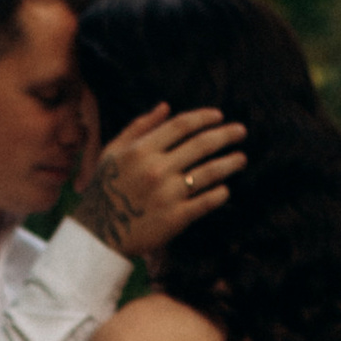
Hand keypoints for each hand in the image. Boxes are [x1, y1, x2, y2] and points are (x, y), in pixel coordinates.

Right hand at [71, 100, 243, 258]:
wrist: (98, 234)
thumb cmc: (105, 189)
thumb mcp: (113, 152)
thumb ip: (139, 127)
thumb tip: (166, 107)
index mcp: (141, 150)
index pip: (181, 125)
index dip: (204, 118)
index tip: (219, 116)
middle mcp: (156, 169)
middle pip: (201, 145)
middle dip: (225, 135)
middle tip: (241, 131)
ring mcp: (168, 194)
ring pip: (209, 173)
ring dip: (230, 163)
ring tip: (241, 159)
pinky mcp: (175, 218)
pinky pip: (205, 202)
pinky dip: (219, 194)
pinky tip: (225, 189)